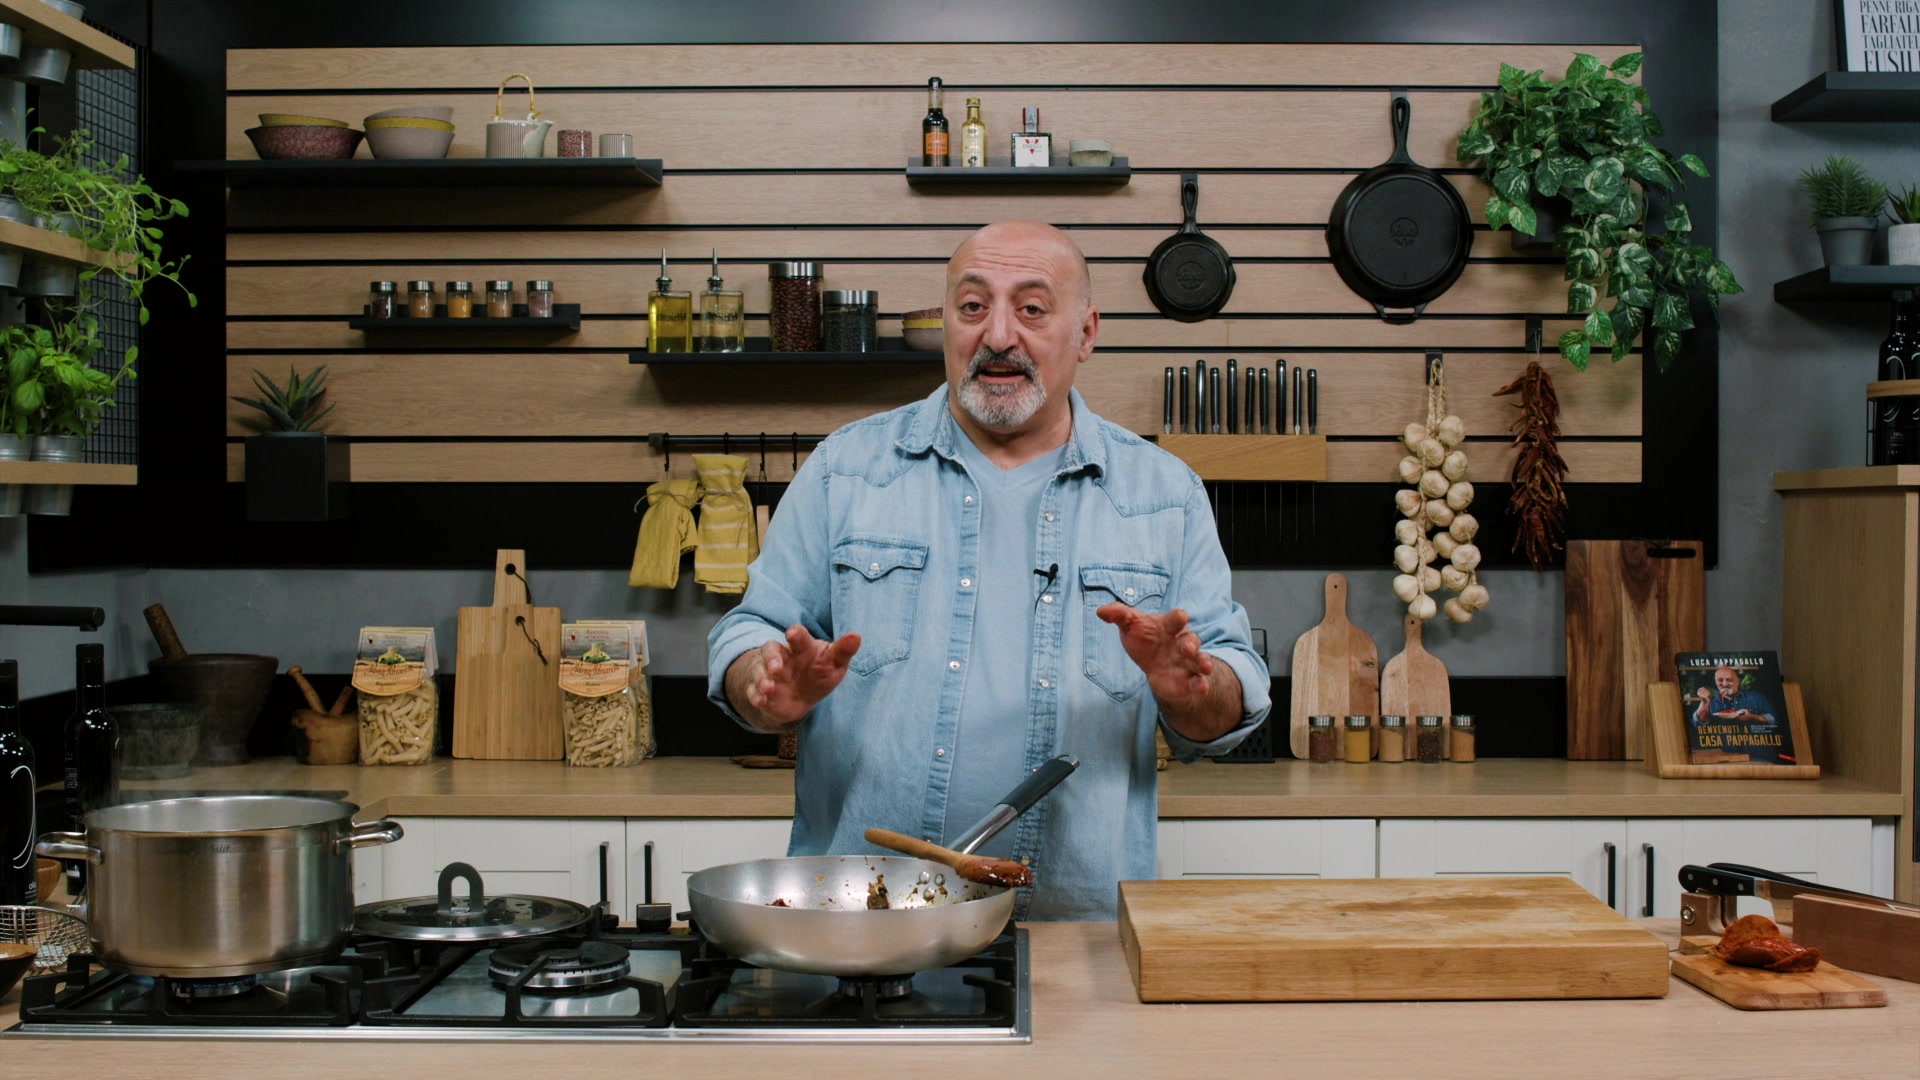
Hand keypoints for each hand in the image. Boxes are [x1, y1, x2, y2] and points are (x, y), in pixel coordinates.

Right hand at [739, 625, 860, 728]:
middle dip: (771, 658)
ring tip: (769, 687)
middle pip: (770, 649)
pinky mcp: (761, 691)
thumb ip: (843, 651)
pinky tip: (761, 700)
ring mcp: (769, 673)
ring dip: (762, 678)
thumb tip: (856, 636)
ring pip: (759, 670)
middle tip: (776, 668)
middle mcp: (782, 657)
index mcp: (801, 647)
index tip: (792, 634)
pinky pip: (753, 691)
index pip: (797, 636)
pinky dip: (756, 695)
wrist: (804, 698)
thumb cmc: (821, 673)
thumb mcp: (834, 663)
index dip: (795, 634)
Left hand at [1096, 603, 1213, 701]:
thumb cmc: (1144, 638)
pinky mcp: (1188, 680)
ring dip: (1204, 662)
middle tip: (1188, 648)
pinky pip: (1197, 681)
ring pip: (1200, 660)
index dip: (1178, 617)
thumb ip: (1118, 615)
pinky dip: (1201, 684)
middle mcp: (1182, 642)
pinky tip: (1202, 688)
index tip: (1181, 616)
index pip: (1176, 619)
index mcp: (1169, 626)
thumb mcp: (1129, 625)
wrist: (1152, 664)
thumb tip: (1101, 611)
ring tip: (1206, 667)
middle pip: (1191, 640)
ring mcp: (1187, 662)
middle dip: (1191, 644)